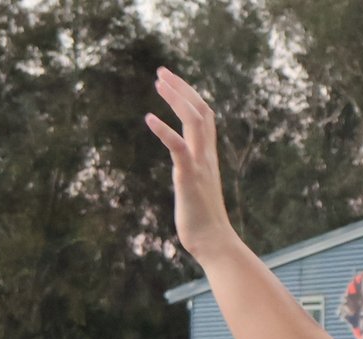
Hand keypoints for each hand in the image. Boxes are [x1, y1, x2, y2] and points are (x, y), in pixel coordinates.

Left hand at [146, 68, 237, 262]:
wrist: (213, 243)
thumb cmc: (202, 222)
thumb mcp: (195, 188)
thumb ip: (190, 172)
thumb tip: (181, 170)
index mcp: (207, 156)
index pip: (204, 115)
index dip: (189, 95)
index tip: (172, 82)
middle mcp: (206, 155)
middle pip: (199, 110)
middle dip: (181, 88)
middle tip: (161, 72)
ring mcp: (199, 164)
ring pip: (192, 120)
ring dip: (175, 98)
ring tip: (158, 83)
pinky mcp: (188, 177)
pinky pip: (178, 147)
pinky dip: (164, 131)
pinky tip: (148, 118)